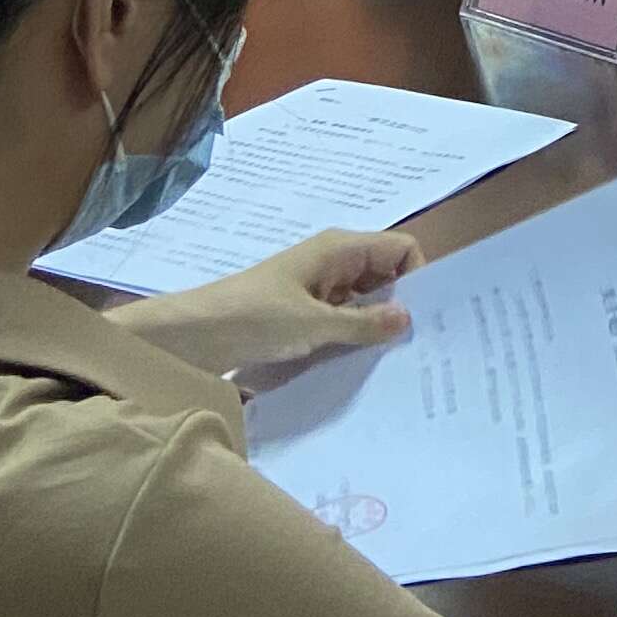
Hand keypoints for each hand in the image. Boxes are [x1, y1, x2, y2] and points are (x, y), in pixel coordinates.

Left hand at [129, 227, 418, 381]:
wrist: (191, 337)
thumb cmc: (253, 318)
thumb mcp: (313, 323)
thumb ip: (363, 323)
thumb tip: (409, 318)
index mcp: (340, 249)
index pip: (401, 249)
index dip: (418, 277)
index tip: (426, 317)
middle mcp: (333, 263)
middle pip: (385, 276)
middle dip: (400, 306)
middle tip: (419, 347)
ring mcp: (317, 290)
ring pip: (364, 302)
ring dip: (374, 327)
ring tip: (393, 363)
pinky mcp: (302, 316)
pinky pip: (341, 321)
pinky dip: (351, 339)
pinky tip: (359, 367)